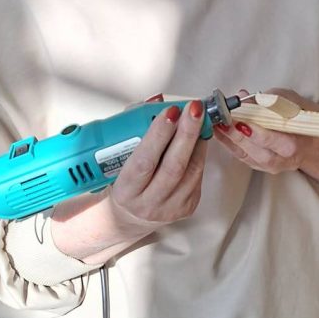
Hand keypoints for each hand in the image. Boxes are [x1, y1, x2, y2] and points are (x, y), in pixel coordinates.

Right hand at [107, 99, 207, 228]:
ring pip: (192, 170)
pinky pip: (198, 176)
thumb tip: (157, 101)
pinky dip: (200, 153)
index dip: (159, 135)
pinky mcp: (188, 207)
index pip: (144, 161)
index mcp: (126, 191)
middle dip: (186, 132)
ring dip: (198, 140)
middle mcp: (148, 203)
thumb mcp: (118, 157)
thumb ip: (135, 127)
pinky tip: (198, 138)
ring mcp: (170, 208)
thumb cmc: (124, 181)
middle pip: (174, 166)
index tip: (170, 112)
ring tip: (198, 118)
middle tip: (194, 108)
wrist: (130, 216)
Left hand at [214, 88, 318, 182]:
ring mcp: (272, 167)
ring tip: (214, 124)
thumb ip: (268, 99)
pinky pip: (243, 157)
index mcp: (295, 144)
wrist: (317, 144)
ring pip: (246, 156)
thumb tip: (243, 96)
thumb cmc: (305, 118)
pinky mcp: (263, 168)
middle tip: (220, 119)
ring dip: (228, 139)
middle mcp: (283, 160)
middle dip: (235, 134)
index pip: (272, 139)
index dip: (253, 129)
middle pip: (255, 151)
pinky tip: (219, 133)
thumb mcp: (292, 102)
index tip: (237, 117)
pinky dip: (230, 145)